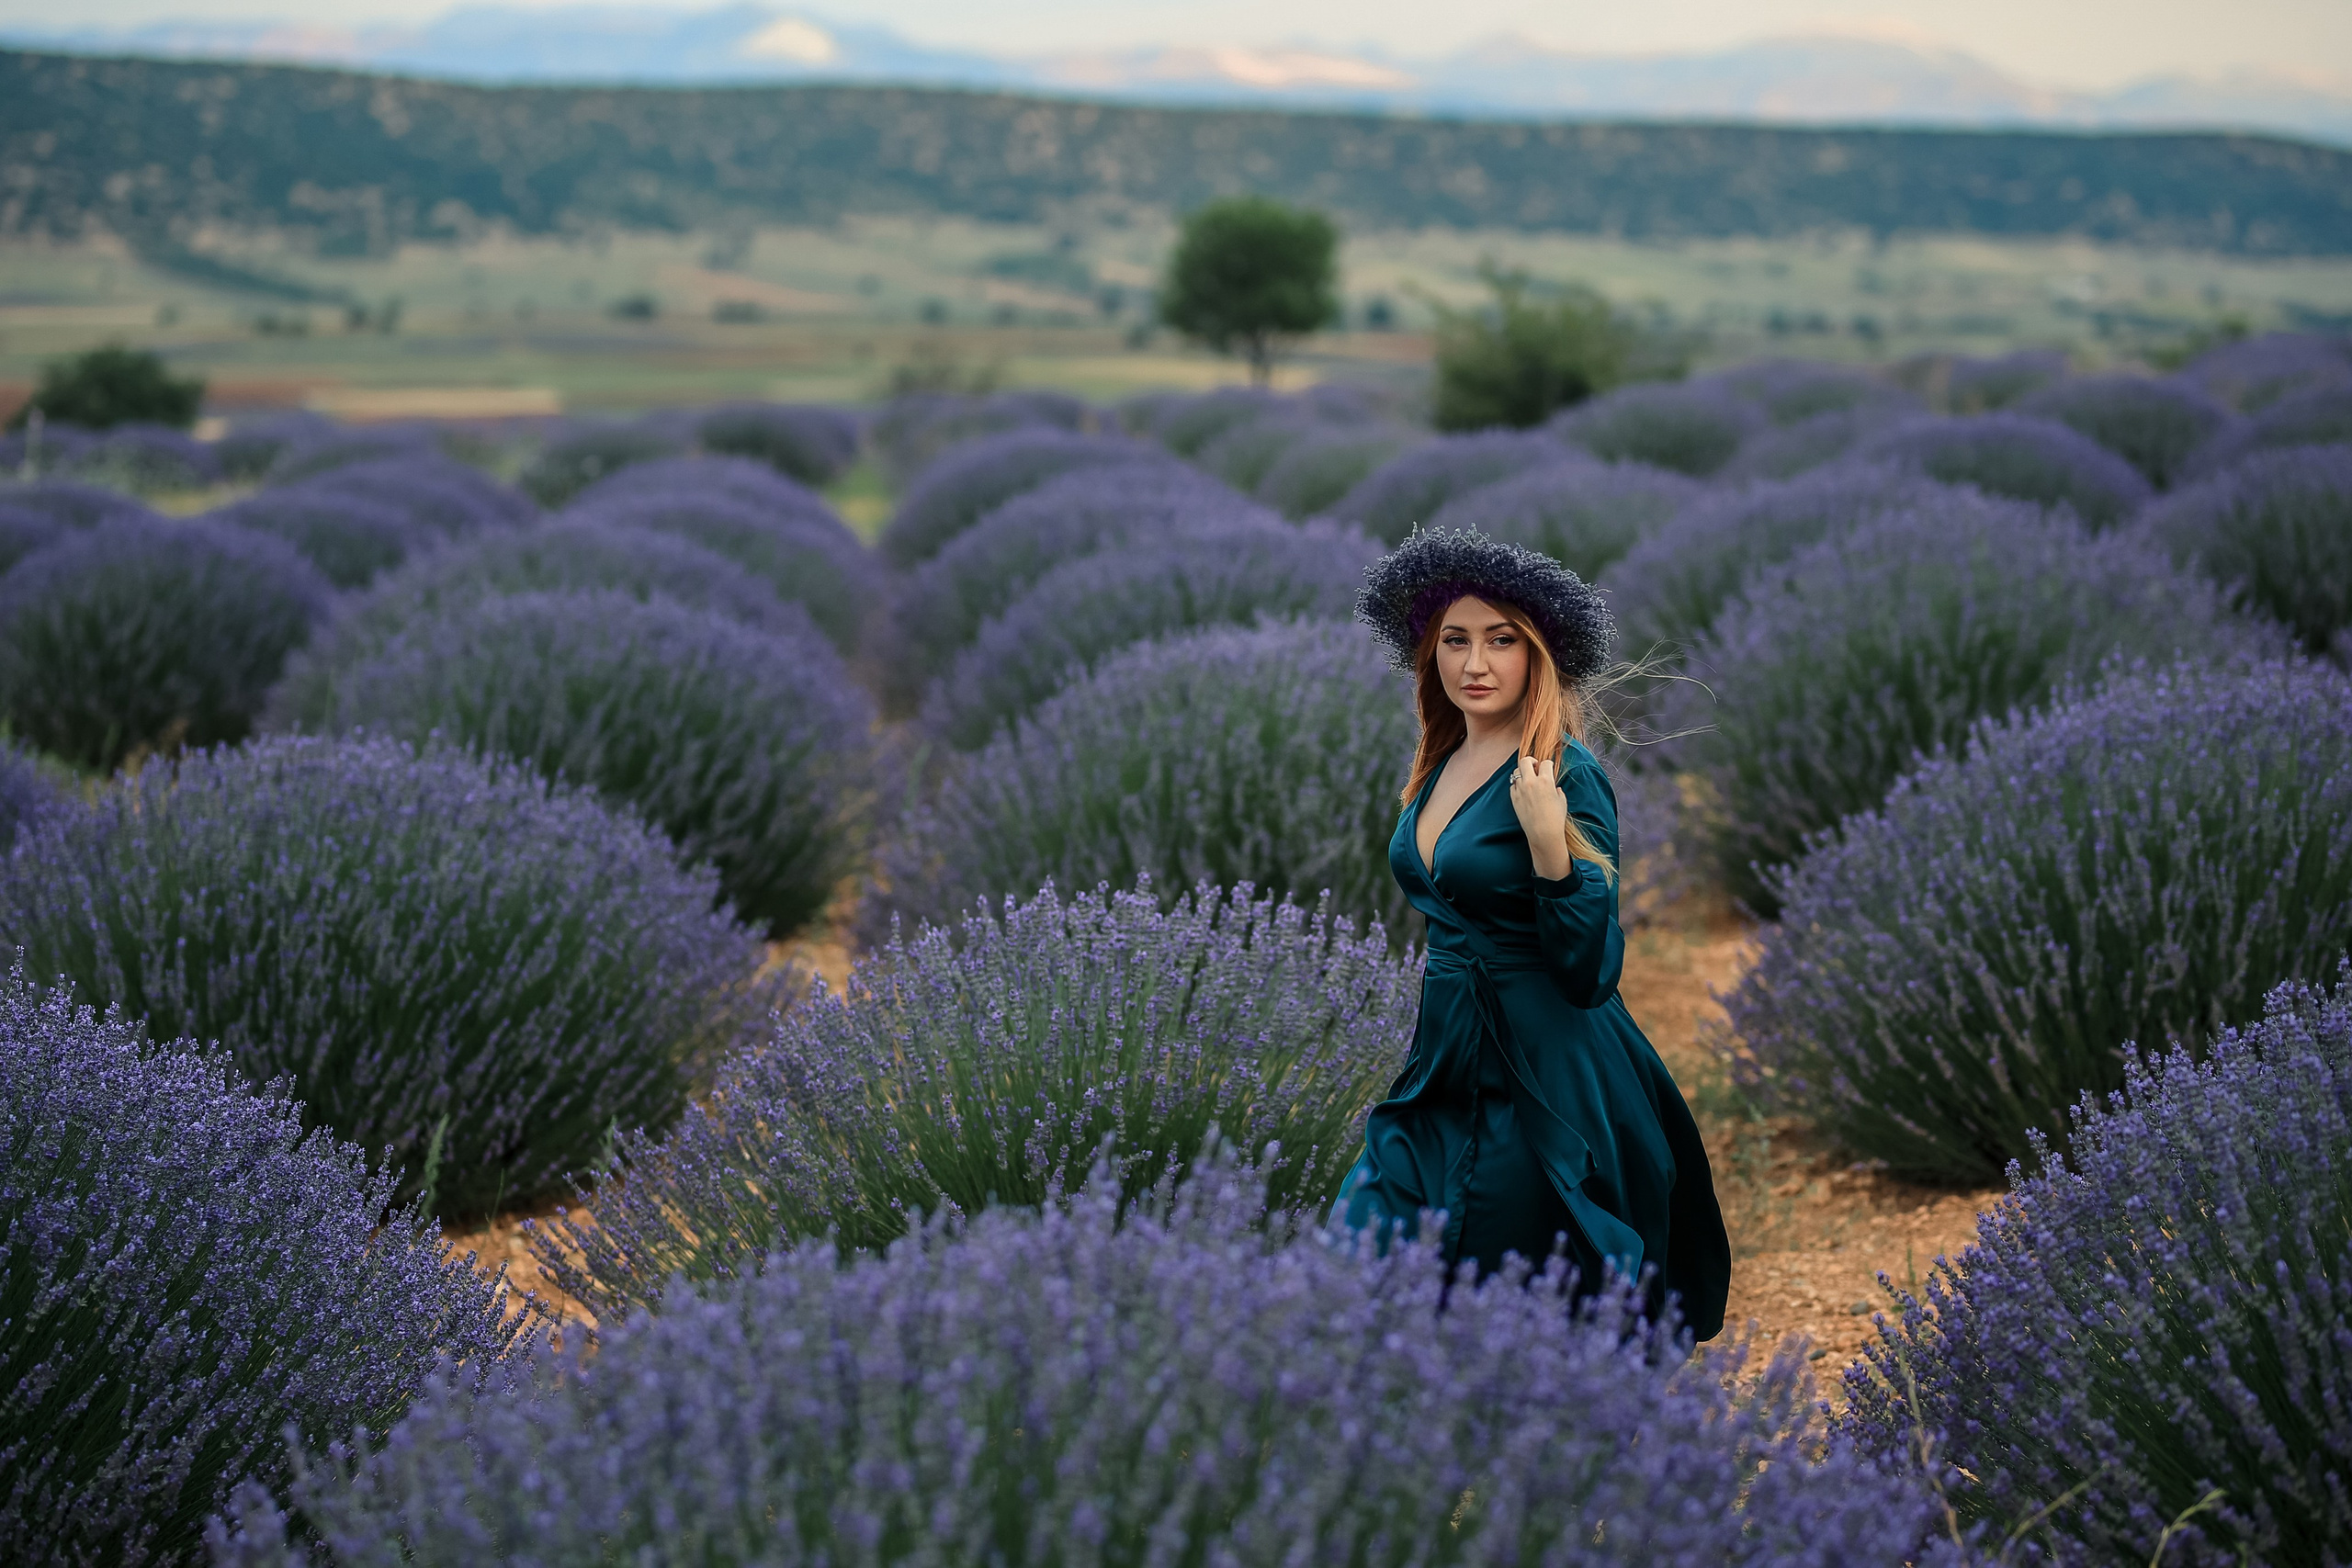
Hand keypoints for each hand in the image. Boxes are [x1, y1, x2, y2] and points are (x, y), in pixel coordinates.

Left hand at [1508, 754, 1574, 881]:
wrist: (1543, 833)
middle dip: (1531, 761)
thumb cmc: (1555, 818)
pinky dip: (1517, 785)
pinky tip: (1523, 791)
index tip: (1548, 767)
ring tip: (1528, 779)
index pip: (1545, 763)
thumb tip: (1555, 788)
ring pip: (1517, 772)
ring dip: (1523, 773)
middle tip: (1535, 767)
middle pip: (1526, 761)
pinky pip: (1513, 786)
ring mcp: (1520, 790)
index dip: (1548, 764)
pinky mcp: (1514, 798)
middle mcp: (1531, 782)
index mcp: (1545, 781)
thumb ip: (1557, 791)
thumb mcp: (1561, 801)